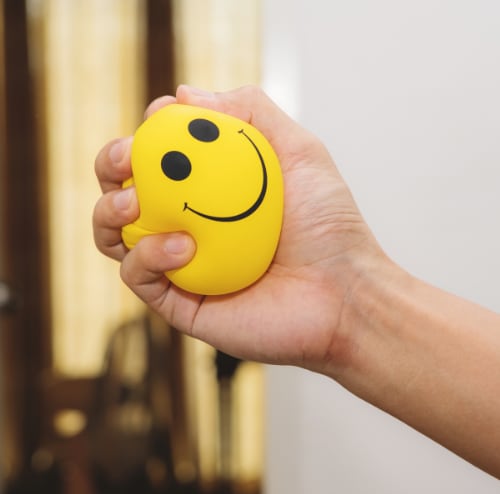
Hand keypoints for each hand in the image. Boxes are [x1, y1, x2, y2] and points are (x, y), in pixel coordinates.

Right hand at [93, 85, 384, 373]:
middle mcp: (189, 227)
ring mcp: (181, 267)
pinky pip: (139, 278)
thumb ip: (251, 113)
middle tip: (124, 158)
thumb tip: (184, 94)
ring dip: (109, 213)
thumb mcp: (297, 151)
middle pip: (125, 194)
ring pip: (116, 237)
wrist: (343, 294)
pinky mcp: (180, 304)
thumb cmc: (329, 225)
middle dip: (109, 168)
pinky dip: (147, 256)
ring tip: (133, 203)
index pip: (160, 160)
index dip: (146, 134)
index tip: (156, 118)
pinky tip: (181, 245)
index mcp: (211, 193)